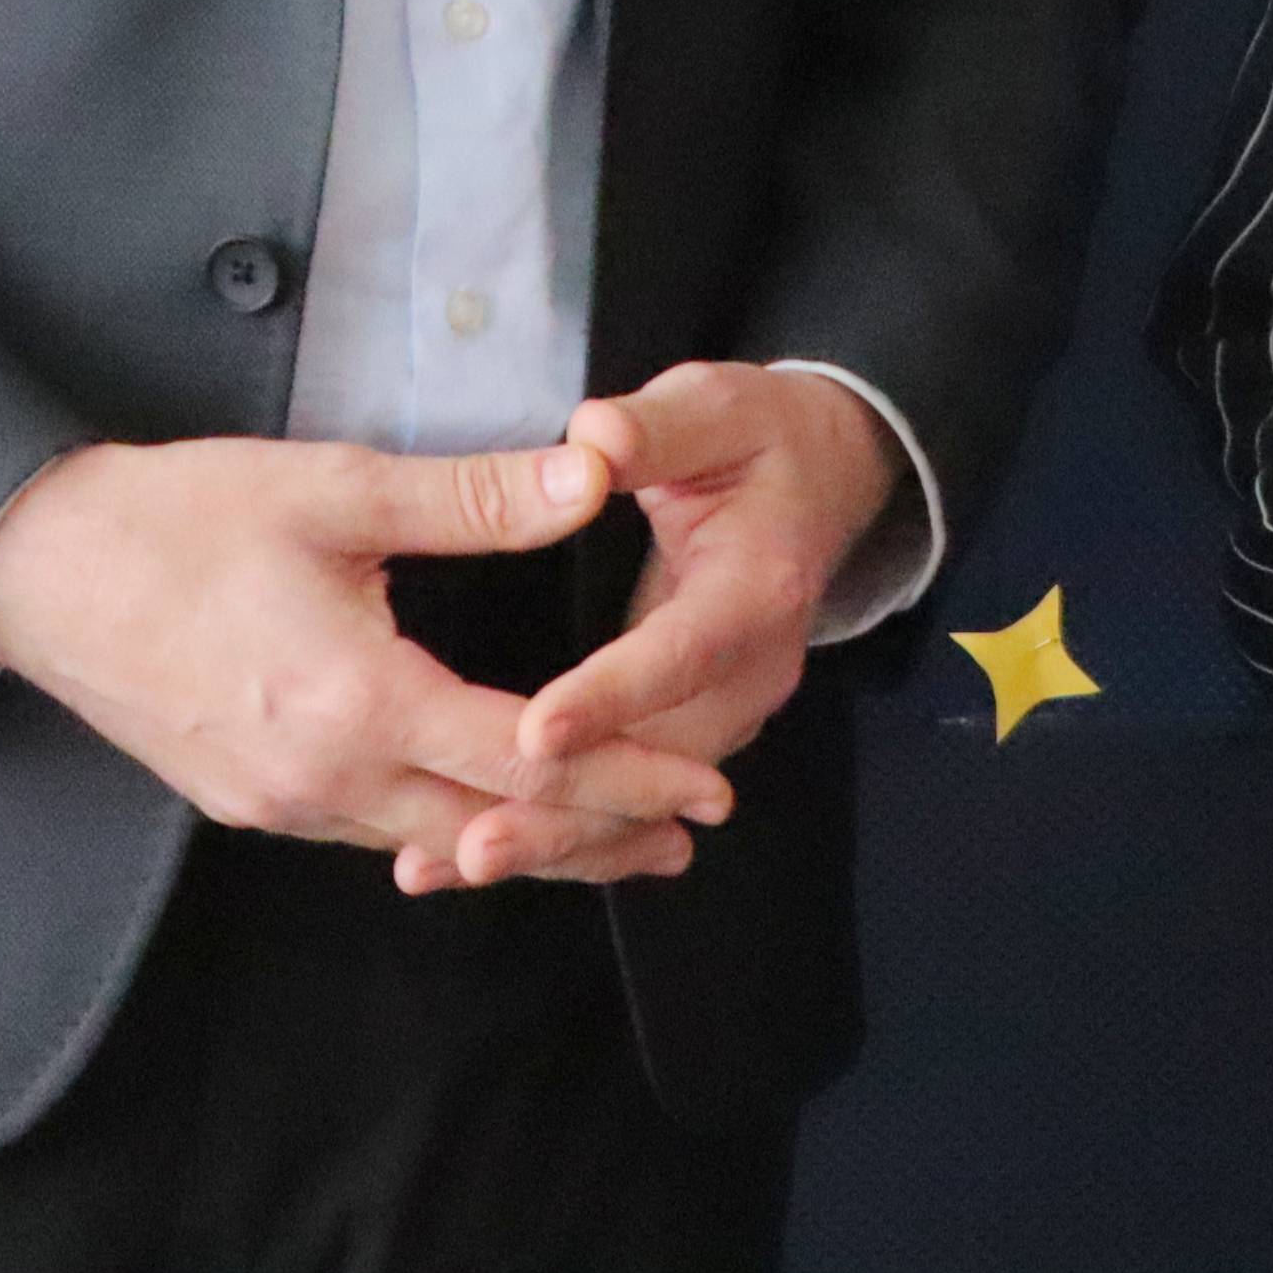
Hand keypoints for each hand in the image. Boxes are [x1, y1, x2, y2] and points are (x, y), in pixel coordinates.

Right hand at [0, 433, 726, 880]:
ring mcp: (277, 801)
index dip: (627, 777)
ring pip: (425, 844)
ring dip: (521, 840)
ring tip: (610, 838)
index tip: (708, 790)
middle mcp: (320, 776)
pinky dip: (441, 830)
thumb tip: (592, 476)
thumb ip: (474, 496)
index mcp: (357, 700)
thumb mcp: (338, 488)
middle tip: (689, 839)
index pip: (527, 759)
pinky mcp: (243, 799)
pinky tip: (478, 815)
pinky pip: (367, 832)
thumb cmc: (180, 518)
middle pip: (487, 828)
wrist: (33, 570)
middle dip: (597, 836)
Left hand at [426, 364, 902, 896]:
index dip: (614, 695)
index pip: (685, 651)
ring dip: (551, 837)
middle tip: (472, 845)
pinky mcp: (691, 733)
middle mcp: (755, 669)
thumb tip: (592, 440)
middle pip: (663, 760)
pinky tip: (458, 858)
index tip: (536, 729)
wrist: (821, 482)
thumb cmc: (755, 437)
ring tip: (452, 864)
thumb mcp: (715, 407)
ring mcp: (728, 711)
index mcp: (759, 585)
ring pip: (643, 798)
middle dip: (567, 806)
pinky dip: (554, 832)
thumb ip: (655, 428)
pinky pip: (627, 797)